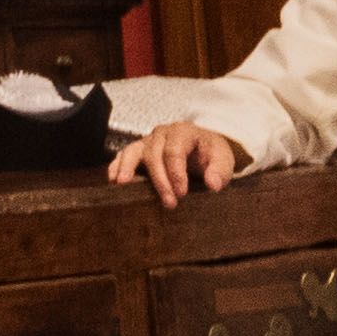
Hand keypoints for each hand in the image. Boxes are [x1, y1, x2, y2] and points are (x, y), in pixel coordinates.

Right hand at [108, 120, 236, 208]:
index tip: (182, 193)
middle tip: (169, 202)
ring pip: (133, 151)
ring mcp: (148, 141)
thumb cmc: (211, 155)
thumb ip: (220, 171)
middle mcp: (162, 134)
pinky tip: (113, 180)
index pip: (175, 150)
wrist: (203, 149)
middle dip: (160, 179)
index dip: (176, 172)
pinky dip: (117, 166)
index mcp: (183, 132)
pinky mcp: (138, 151)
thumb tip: (213, 184)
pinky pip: (124, 155)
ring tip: (122, 183)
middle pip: (154, 153)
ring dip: (127, 167)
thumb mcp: (223, 160)